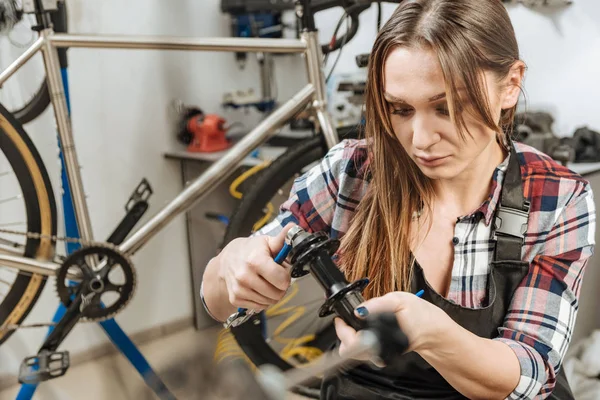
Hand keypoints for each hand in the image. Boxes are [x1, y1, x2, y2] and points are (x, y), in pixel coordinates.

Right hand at [217, 223, 294, 310]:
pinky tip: (258, 289)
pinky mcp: (235, 299)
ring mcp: (239, 289)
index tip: (282, 270)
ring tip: (266, 282)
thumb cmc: (249, 251)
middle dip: (280, 287)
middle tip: (275, 277)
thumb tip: (294, 227)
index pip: (282, 280)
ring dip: (272, 294)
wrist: (226, 262)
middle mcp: (245, 276)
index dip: (286, 276)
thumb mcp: (265, 242)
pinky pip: (259, 306)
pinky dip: (262, 300)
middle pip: (277, 293)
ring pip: (269, 302)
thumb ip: (282, 239)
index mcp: (255, 260)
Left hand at [335, 291, 451, 360]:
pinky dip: (357, 338)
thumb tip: (359, 309)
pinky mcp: (378, 354)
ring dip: (349, 335)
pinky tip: (362, 327)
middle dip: (344, 333)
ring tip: (355, 321)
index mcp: (381, 340)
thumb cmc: (420, 316)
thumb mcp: (399, 300)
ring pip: (352, 351)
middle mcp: (378, 352)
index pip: (351, 344)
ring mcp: (378, 355)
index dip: (342, 329)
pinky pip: (360, 349)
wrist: (432, 330)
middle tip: (345, 319)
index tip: (341, 317)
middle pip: (348, 350)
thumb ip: (377, 304)